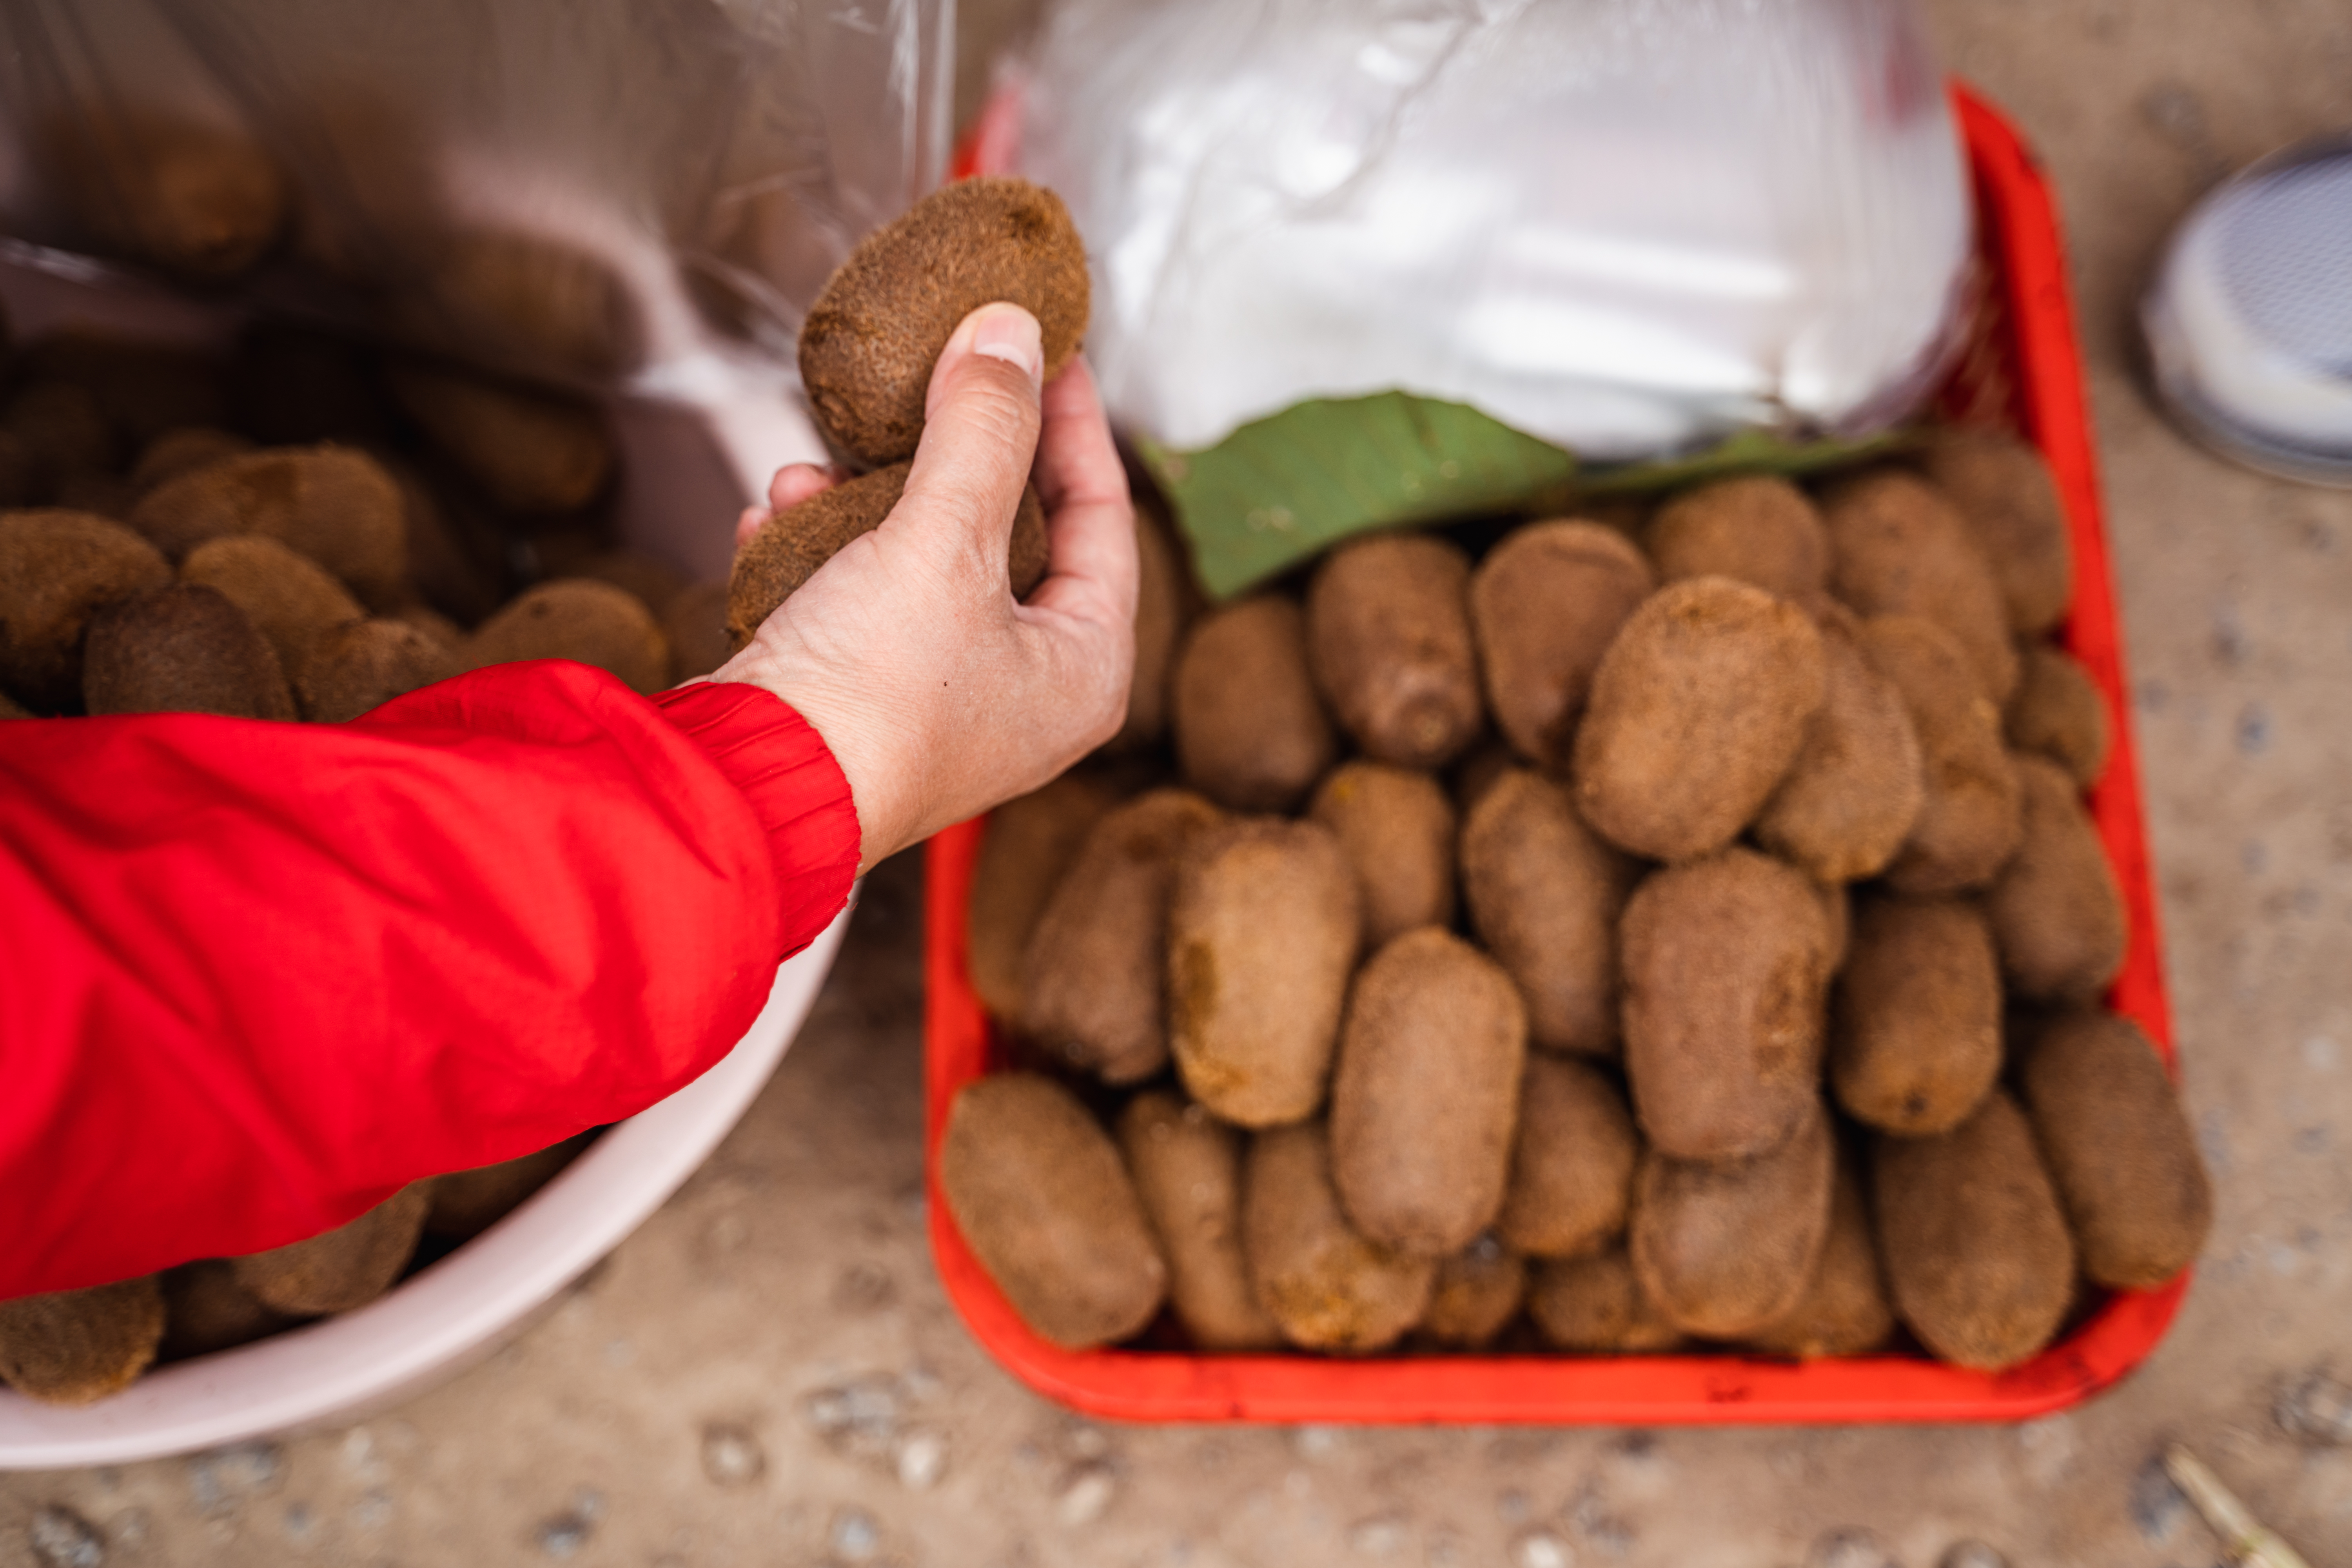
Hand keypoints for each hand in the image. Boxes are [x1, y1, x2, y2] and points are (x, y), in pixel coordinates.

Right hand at [712, 303, 1137, 871]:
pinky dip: (816, 554)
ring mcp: (942, 701)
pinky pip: (854, 602)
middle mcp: (1024, 694)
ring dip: (863, 501)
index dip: (1072, 421)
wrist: (746, 795)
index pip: (1103, 516)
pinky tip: (773, 517)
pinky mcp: (862, 702)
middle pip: (1010, 534)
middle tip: (930, 382)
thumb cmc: (870, 697)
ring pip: (920, 562)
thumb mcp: (942, 539)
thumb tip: (1011, 334)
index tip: (1045, 348)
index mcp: (1083, 670)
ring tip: (814, 465)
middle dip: (949, 456)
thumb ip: (984, 429)